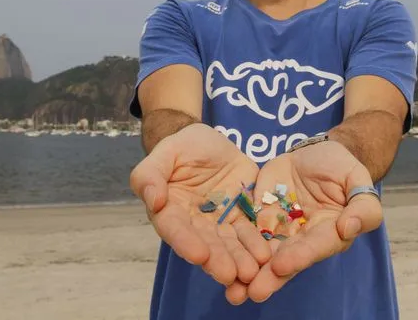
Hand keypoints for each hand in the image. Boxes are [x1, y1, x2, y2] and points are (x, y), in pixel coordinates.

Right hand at [130, 123, 270, 285]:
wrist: (211, 142)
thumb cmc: (183, 147)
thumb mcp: (165, 152)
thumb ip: (150, 175)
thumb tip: (153, 200)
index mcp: (170, 210)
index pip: (175, 229)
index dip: (186, 242)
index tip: (198, 255)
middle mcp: (195, 224)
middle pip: (205, 244)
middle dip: (217, 260)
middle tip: (230, 275)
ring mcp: (220, 222)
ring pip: (230, 244)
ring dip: (240, 260)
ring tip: (251, 272)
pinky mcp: (243, 216)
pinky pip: (251, 232)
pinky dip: (258, 244)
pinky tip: (267, 255)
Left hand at [225, 140, 382, 303]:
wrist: (314, 153)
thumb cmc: (341, 168)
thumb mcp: (357, 180)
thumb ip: (362, 207)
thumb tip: (349, 228)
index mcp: (329, 234)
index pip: (314, 248)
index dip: (299, 257)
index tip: (281, 266)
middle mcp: (302, 239)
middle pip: (285, 260)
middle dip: (269, 277)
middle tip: (251, 292)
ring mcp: (279, 229)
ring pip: (262, 254)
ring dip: (248, 272)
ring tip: (232, 290)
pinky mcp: (259, 217)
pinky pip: (244, 232)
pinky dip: (232, 247)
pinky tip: (216, 259)